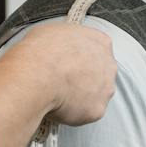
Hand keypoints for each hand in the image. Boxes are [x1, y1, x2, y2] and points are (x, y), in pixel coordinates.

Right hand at [0, 22, 115, 126]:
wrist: (37, 75)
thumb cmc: (41, 52)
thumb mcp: (51, 32)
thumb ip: (64, 41)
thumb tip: (54, 48)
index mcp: (100, 42)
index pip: (97, 51)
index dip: (80, 59)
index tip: (69, 64)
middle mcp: (108, 65)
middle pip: (100, 75)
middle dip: (84, 80)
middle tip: (63, 82)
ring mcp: (105, 89)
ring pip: (95, 96)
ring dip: (80, 97)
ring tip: (58, 95)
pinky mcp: (96, 110)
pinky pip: (86, 114)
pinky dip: (73, 114)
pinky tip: (58, 107)